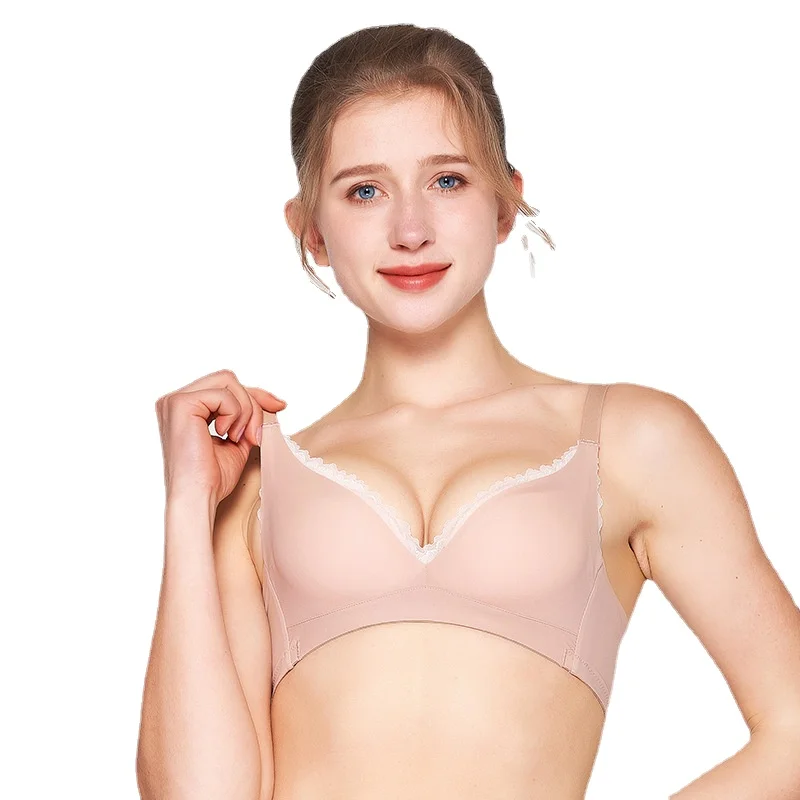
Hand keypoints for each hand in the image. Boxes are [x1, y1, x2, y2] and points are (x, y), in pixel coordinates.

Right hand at [155, 368, 286, 505]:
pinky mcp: (180, 404)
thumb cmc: (213, 478)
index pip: (225, 387)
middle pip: (228, 380)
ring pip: (228, 382)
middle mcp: (175, 400)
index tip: (279, 405)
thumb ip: (247, 417)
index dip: (254, 394)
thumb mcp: (238, 439)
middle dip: (251, 404)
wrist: (198, 498)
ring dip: (245, 410)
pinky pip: (224, 394)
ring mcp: (175, 401)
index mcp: (185, 408)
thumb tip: (273, 400)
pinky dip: (235, 414)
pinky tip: (226, 435)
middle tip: (253, 436)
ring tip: (239, 437)